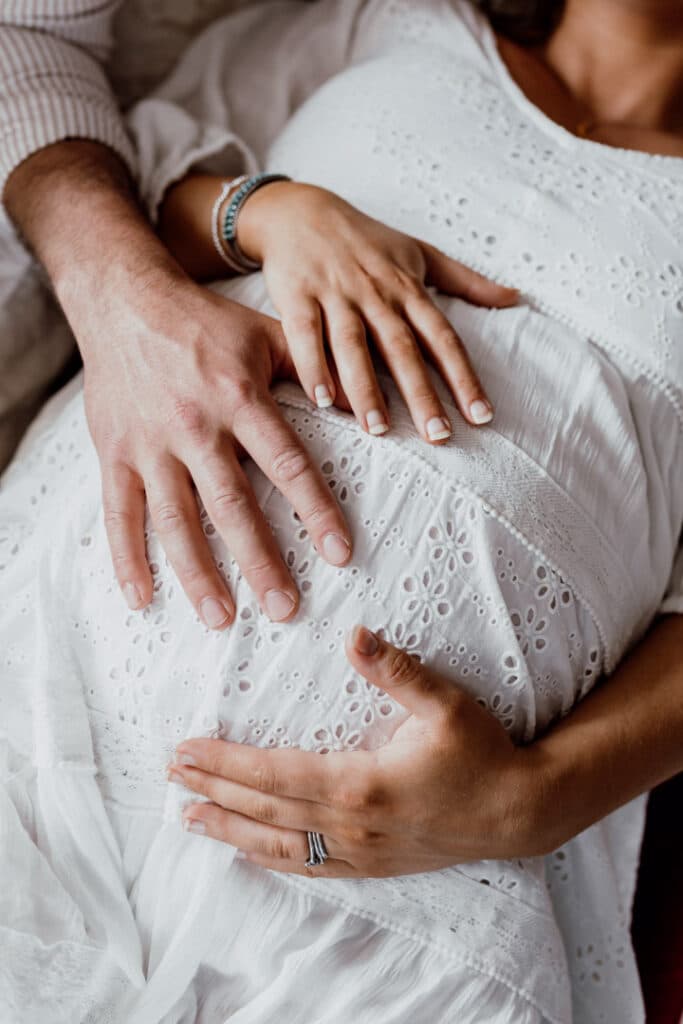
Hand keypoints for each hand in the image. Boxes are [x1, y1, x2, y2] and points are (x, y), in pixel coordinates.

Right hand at [5, 142, 352, 626]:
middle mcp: (195, 426)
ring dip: (198, 573)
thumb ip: (312, 371)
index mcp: (239, 398)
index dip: (315, 509)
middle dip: (260, 561)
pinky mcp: (114, 454)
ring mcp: (149, 445)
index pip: (286, 463)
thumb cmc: (204, 322)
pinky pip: (119, 514)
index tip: (339, 553)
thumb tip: (362, 405)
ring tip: (221, 618)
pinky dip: (127, 559)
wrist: (123, 299)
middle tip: (286, 609)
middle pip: (231, 505)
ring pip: (175, 520)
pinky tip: (142, 599)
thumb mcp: (265, 334)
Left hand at [169, 627, 540, 875]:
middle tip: (172, 775)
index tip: (187, 751)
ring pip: (278, 846)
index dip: (225, 764)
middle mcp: (350, 825)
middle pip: (264, 809)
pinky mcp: (373, 865)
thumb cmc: (482, 753)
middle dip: (213, 791)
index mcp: (360, 783)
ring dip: (230, 830)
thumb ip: (397, 670)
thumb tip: (354, 633)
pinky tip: (249, 852)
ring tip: (190, 819)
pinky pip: (309, 869)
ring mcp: (360, 852)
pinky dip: (270, 859)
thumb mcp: (445, 704)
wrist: (520, 812)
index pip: (272, 774)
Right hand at [239, 182, 517, 440]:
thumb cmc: (366, 240)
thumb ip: (467, 281)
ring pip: (354, 346)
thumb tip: (515, 297)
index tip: (481, 416)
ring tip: (377, 428)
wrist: (300, 211)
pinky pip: (306, 336)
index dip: (463, 378)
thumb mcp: (421, 253)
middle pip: (402, 349)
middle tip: (437, 435)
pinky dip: (313, 367)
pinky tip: (321, 400)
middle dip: (421, 394)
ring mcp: (335, 295)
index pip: (443, 338)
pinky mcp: (297, 297)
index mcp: (408, 289)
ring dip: (365, 389)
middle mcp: (375, 294)